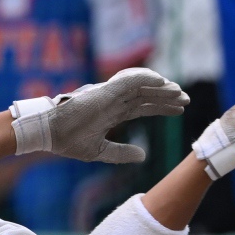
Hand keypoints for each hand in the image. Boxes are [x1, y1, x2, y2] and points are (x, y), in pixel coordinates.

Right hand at [8, 67, 189, 162]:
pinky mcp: (105, 90)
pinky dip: (146, 79)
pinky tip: (162, 82)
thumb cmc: (67, 140)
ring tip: (179, 92)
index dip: (161, 108)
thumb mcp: (99, 151)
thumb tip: (143, 156)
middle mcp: (113, 101)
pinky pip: (130, 80)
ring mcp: (110, 94)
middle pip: (146, 95)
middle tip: (185, 99)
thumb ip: (121, 153)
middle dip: (167, 97)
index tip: (179, 110)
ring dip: (162, 88)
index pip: (142, 107)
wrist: (48, 133)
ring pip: (142, 86)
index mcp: (112, 113)